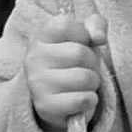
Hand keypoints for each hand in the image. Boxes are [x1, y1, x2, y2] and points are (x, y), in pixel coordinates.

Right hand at [24, 13, 107, 131]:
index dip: (83, 33)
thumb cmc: (73, 61)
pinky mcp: (46, 106)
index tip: (82, 42)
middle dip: (92, 62)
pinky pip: (83, 100)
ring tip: (83, 83)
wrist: (57, 97)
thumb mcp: (84, 37)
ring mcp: (37, 83)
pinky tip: (82, 99)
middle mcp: (33, 58)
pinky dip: (91, 100)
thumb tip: (99, 37)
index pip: (65, 25)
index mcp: (40, 36)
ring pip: (84, 78)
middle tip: (84, 67)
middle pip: (80, 53)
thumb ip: (95, 25)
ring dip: (93, 82)